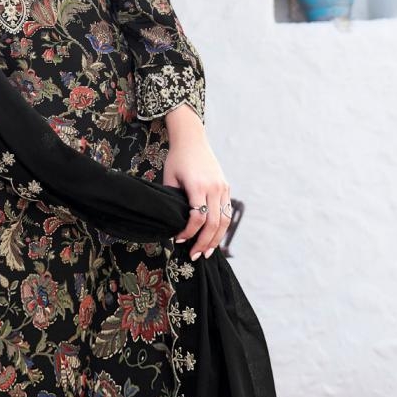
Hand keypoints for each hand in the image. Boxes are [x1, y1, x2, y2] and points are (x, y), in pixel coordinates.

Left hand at [163, 113, 230, 260]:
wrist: (192, 140)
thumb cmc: (177, 159)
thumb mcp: (169, 178)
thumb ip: (172, 200)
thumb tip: (172, 224)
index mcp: (198, 186)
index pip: (197, 217)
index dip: (188, 232)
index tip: (178, 240)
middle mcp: (214, 188)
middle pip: (213, 223)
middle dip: (204, 242)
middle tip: (195, 256)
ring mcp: (223, 187)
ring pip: (224, 220)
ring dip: (216, 239)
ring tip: (206, 252)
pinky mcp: (226, 187)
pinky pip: (227, 212)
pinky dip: (221, 227)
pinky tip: (213, 238)